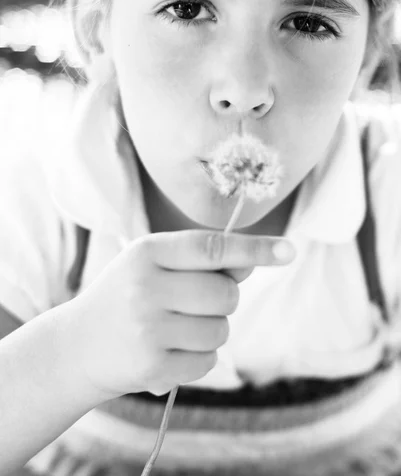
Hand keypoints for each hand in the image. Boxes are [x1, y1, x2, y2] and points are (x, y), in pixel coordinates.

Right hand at [70, 230, 294, 398]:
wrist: (78, 345)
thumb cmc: (127, 295)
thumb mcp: (153, 265)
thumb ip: (200, 261)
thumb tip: (252, 263)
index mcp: (148, 252)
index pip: (213, 247)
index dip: (255, 249)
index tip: (289, 251)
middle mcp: (146, 287)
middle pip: (226, 293)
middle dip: (223, 299)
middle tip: (194, 302)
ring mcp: (148, 329)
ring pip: (221, 329)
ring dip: (211, 330)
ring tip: (177, 328)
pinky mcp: (152, 366)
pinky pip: (208, 360)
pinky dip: (199, 357)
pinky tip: (169, 351)